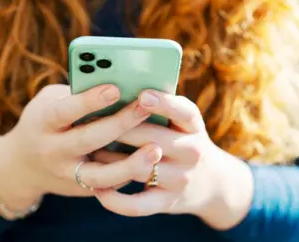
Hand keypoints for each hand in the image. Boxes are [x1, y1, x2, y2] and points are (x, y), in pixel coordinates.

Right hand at [0, 84, 161, 216]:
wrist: (23, 166)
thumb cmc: (44, 122)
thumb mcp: (50, 102)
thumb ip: (76, 94)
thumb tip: (120, 84)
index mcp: (43, 123)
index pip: (64, 111)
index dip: (89, 101)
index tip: (115, 89)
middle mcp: (53, 151)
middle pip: (88, 140)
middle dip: (119, 124)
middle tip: (146, 107)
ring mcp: (67, 175)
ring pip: (100, 176)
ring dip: (130, 164)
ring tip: (156, 149)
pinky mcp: (82, 190)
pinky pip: (109, 186)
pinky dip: (130, 174)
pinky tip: (150, 162)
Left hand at [92, 90, 253, 229]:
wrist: (211, 182)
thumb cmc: (182, 141)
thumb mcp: (182, 123)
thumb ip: (158, 109)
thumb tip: (115, 94)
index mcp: (193, 126)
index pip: (184, 112)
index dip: (164, 104)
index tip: (142, 95)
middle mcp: (191, 152)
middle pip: (152, 138)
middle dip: (120, 129)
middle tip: (89, 119)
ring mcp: (180, 179)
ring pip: (140, 168)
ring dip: (110, 161)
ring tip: (88, 152)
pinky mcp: (168, 203)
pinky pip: (138, 205)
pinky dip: (116, 200)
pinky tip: (98, 189)